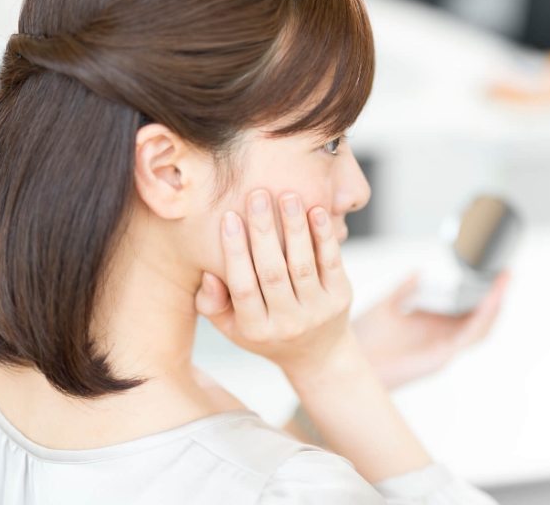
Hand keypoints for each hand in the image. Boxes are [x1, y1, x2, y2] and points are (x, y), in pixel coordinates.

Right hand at [195, 190, 352, 378]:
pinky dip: (325, 236)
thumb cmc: (266, 333)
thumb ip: (212, 304)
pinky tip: (316, 210)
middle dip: (263, 231)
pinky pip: (332, 263)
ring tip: (288, 195)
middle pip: (272, 273)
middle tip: (257, 194)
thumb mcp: (232, 328)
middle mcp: (287, 324)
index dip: (234, 251)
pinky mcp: (341, 298)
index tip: (229, 217)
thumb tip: (208, 272)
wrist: (318, 355)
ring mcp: (317, 312)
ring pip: (303, 265)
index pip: (242, 287)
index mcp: (255, 330)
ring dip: (295, 228)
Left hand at [352, 272, 508, 389]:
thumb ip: (405, 290)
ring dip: (493, 307)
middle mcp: (440, 339)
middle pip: (480, 319)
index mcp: (431, 327)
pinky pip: (465, 339)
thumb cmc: (362, 339)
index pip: (467, 310)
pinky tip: (486, 303)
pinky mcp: (437, 359)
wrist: (341, 359)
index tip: (494, 270)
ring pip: (479, 330)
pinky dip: (479, 321)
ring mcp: (441, 350)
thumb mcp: (387, 306)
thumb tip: (420, 271)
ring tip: (502, 284)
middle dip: (496, 297)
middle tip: (507, 273)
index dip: (483, 292)